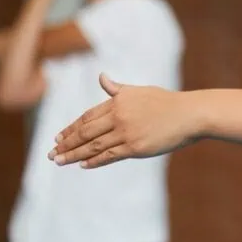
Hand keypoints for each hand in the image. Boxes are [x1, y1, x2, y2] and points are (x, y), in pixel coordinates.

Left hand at [48, 73, 199, 167]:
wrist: (190, 114)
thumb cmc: (168, 102)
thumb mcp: (140, 91)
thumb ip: (118, 89)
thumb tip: (102, 77)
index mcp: (118, 101)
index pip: (87, 117)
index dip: (71, 128)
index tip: (58, 137)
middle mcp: (118, 116)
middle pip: (85, 132)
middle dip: (66, 143)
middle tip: (51, 153)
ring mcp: (126, 132)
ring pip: (93, 145)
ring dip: (74, 154)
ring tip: (59, 161)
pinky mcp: (136, 146)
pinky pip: (109, 155)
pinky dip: (95, 161)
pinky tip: (83, 164)